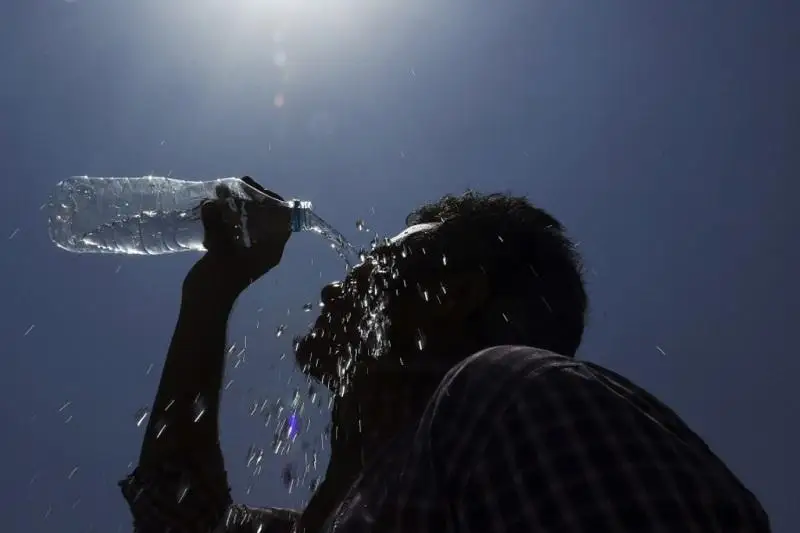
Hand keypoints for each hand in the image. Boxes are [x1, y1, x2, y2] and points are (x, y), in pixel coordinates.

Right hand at [186, 176, 291, 295]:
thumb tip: (210, 203)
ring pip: (249, 219)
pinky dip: (226, 214)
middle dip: (253, 198)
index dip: (275, 202)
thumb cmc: (218, 281)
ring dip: (238, 204)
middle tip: (238, 184)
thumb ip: (216, 226)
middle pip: (266, 216)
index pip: (284, 220)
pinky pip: (234, 226)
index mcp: (271, 250)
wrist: (203, 304)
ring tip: (223, 189)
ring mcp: (247, 248)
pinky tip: (213, 203)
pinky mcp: (232, 249)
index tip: (259, 189)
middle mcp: (264, 247)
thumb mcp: (220, 252)